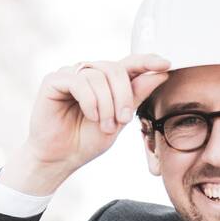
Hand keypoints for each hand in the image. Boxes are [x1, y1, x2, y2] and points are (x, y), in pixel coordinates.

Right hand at [0, 53, 170, 194]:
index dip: (147, 61)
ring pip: (98, 76)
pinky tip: (90, 115)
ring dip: (106, 104)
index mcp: (105, 82)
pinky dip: (90, 100)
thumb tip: (160, 73)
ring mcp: (71, 75)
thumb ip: (135, 97)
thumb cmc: (84, 142)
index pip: (128, 64)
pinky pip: (79, 81)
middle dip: (124, 95)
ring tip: (103, 125)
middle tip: (123, 120)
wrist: (59, 160)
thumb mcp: (118, 121)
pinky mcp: (54, 81)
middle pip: (115, 69)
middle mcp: (88, 73)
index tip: (165, 64)